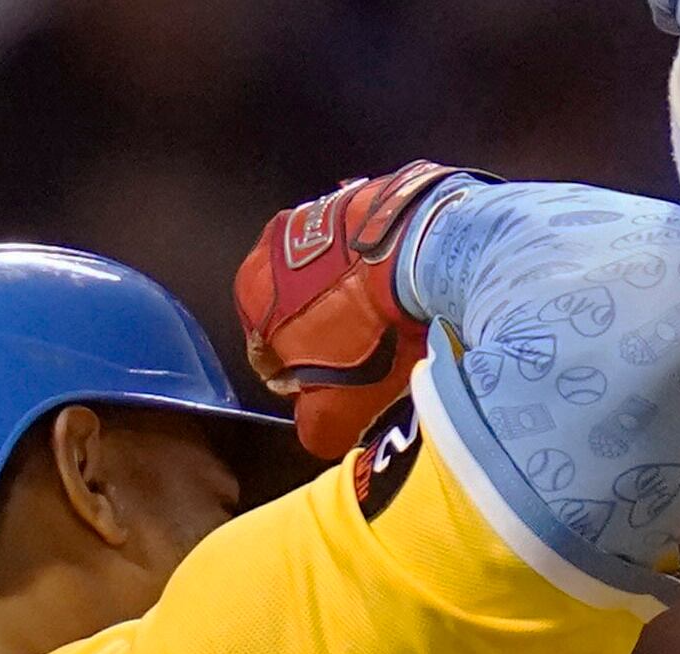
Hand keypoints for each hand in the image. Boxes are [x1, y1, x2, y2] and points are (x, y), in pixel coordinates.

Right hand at [235, 161, 467, 457]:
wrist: (429, 252)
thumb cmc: (370, 335)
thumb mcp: (336, 406)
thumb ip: (314, 423)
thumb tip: (316, 429)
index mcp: (251, 292)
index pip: (268, 356)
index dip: (307, 383)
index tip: (344, 393)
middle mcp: (274, 244)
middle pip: (302, 314)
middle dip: (333, 340)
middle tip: (377, 364)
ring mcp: (320, 213)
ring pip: (336, 281)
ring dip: (360, 303)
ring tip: (400, 326)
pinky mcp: (368, 198)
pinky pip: (372, 252)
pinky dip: (386, 271)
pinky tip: (415, 290)